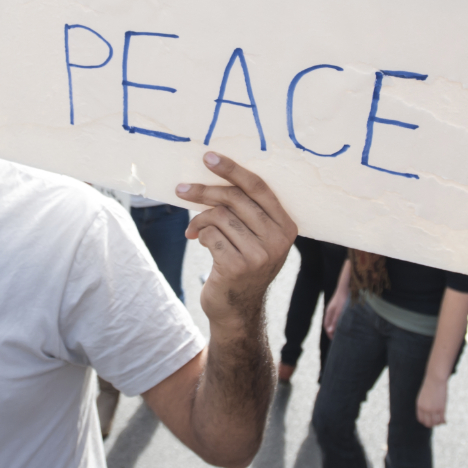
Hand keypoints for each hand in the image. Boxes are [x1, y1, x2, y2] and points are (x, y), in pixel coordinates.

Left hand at [176, 152, 296, 329]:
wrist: (236, 310)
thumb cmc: (242, 265)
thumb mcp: (254, 238)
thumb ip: (246, 211)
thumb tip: (213, 173)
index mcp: (286, 226)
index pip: (259, 188)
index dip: (233, 170)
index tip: (209, 158)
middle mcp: (278, 240)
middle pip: (236, 199)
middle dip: (204, 191)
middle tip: (180, 189)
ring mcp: (260, 255)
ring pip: (220, 216)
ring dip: (200, 219)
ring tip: (193, 229)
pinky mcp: (238, 267)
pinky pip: (210, 236)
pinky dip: (199, 235)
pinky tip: (197, 242)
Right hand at [324, 289, 347, 337]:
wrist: (345, 287)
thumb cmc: (343, 299)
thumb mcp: (339, 311)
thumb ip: (335, 321)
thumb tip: (330, 331)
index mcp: (328, 313)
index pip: (326, 326)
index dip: (329, 333)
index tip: (334, 340)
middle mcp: (330, 311)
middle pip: (329, 323)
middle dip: (333, 331)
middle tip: (338, 338)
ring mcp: (334, 308)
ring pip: (334, 320)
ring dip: (337, 326)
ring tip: (342, 332)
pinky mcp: (339, 306)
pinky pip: (338, 316)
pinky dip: (340, 321)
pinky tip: (346, 322)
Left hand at [416, 374, 448, 426]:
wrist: (435, 379)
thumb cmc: (430, 386)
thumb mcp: (424, 396)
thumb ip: (424, 404)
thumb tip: (428, 413)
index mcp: (419, 406)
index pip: (421, 419)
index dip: (425, 422)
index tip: (429, 421)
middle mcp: (425, 409)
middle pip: (428, 423)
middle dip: (432, 424)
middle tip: (436, 423)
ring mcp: (433, 409)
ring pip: (435, 423)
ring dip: (438, 423)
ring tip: (441, 421)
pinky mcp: (441, 408)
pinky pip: (442, 419)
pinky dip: (443, 421)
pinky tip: (445, 421)